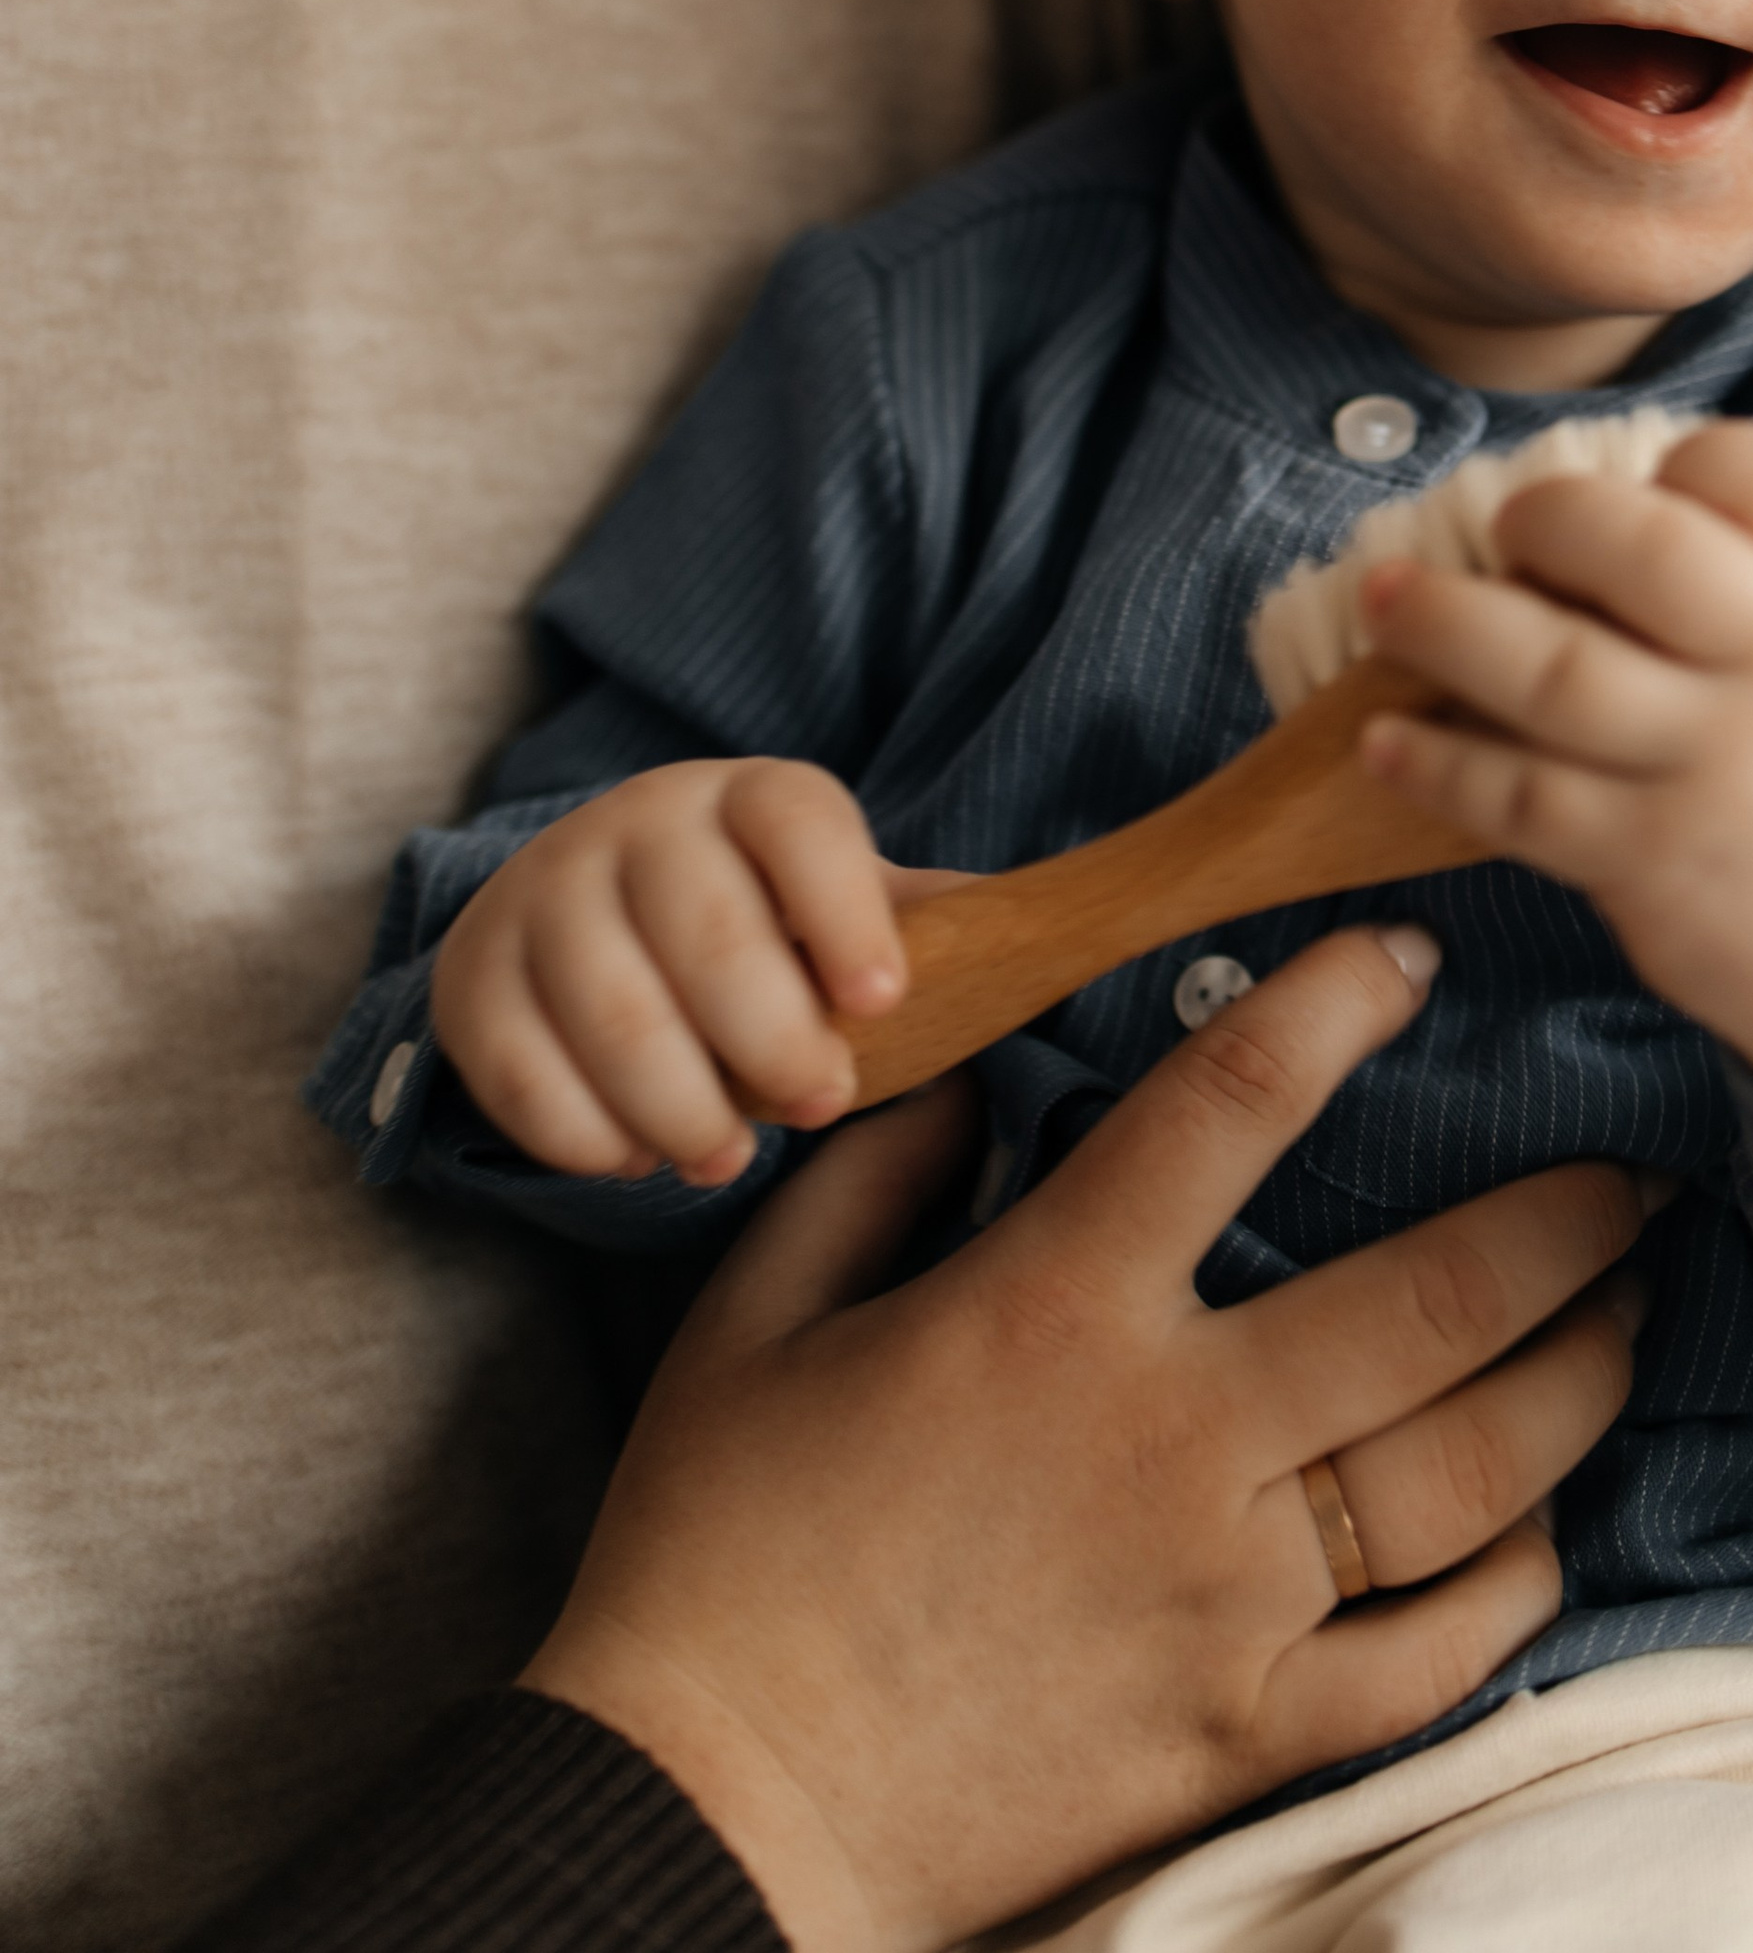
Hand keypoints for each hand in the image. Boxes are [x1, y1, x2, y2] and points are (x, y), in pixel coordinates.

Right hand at [431, 758, 917, 1186]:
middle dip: (769, 1036)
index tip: (883, 1002)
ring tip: (723, 1155)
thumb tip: (1079, 936)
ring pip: (609, 1007)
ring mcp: (546, 890)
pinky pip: (517, 1066)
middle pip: (704, 928)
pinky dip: (580, 1130)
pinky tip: (633, 1154)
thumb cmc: (767, 931)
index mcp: (753, 796)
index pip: (798, 822)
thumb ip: (935, 931)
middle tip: (817, 1104)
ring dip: (677, 1100)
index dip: (843, 908)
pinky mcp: (473, 972)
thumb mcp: (850, 913)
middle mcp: (641, 822)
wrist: (595, 917)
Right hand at [523, 923, 1651, 1952]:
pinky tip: (1543, 1528)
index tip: (1408, 955)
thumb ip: (874, 1170)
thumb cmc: (716, 1547)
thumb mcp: (757, 1314)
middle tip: (1636, 1174)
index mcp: (1051, 1311)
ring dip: (1580, 1380)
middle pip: (1434, 1300)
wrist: (712, 1810)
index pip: (1232, 1104)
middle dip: (1566, 1220)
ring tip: (1631, 1315)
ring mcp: (1230, 1600)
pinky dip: (1515, 1586)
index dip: (1336, 1006)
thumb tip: (977, 1074)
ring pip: (1472, 1473)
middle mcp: (1174, 1442)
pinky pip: (1435, 1658)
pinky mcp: (1247, 1736)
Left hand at [1356, 415, 1752, 1119]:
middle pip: (1642, 548)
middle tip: (1503, 526)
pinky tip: (1387, 741)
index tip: (1629, 482)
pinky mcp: (1655, 862)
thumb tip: (1653, 503)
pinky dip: (1438, 763)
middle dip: (1548, 519)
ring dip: (1445, 623)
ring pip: (1554, 666)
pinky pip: (1519, 797)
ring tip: (1387, 600)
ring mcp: (1720, 767)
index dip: (1678, 462)